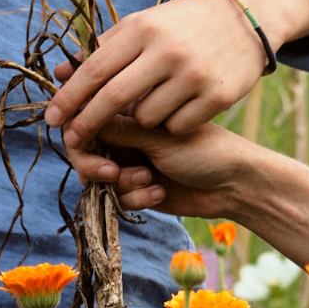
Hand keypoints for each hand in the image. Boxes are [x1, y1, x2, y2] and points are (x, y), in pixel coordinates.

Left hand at [51, 0, 263, 147]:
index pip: (94, 69)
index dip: (69, 97)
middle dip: (87, 122)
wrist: (248, 19)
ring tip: (157, 100)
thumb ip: (106, 48)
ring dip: (142, 118)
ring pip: (147, 117)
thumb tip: (63, 72)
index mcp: (143, 29)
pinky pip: (177, 124)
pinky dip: (174, 121)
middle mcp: (167, 51)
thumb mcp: (146, 24)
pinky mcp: (218, 96)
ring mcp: (195, 74)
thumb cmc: (184, 25)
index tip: (51, 117)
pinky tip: (185, 102)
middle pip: (113, 98)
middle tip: (72, 138)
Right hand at [65, 117, 260, 220]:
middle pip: (82, 148)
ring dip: (118, 182)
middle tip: (109, 172)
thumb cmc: (205, 148)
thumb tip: (78, 118)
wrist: (234, 185)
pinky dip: (134, 197)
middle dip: (90, 163)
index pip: (86, 111)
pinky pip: (116, 197)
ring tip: (146, 179)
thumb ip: (118, 129)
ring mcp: (129, 161)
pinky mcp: (136, 188)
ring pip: (96, 176)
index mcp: (130, 110)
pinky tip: (159, 191)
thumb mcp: (160, 136)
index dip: (74, 123)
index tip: (74, 137)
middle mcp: (124, 134)